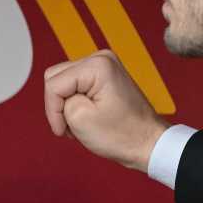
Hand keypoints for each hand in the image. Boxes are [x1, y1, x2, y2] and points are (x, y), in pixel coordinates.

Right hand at [43, 49, 167, 170]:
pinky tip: (85, 115)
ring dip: (66, 104)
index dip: (53, 109)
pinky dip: (74, 102)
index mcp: (96, 66)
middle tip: (69, 126)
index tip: (62, 129)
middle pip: (56, 78)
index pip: (54, 84)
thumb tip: (58, 94)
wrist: (149, 143)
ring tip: (79, 122)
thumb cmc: (123, 135)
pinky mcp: (103, 75)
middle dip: (59, 105)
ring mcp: (103, 65)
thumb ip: (59, 99)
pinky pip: (74, 84)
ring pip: (63, 81)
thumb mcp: (78, 118)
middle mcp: (101, 58)